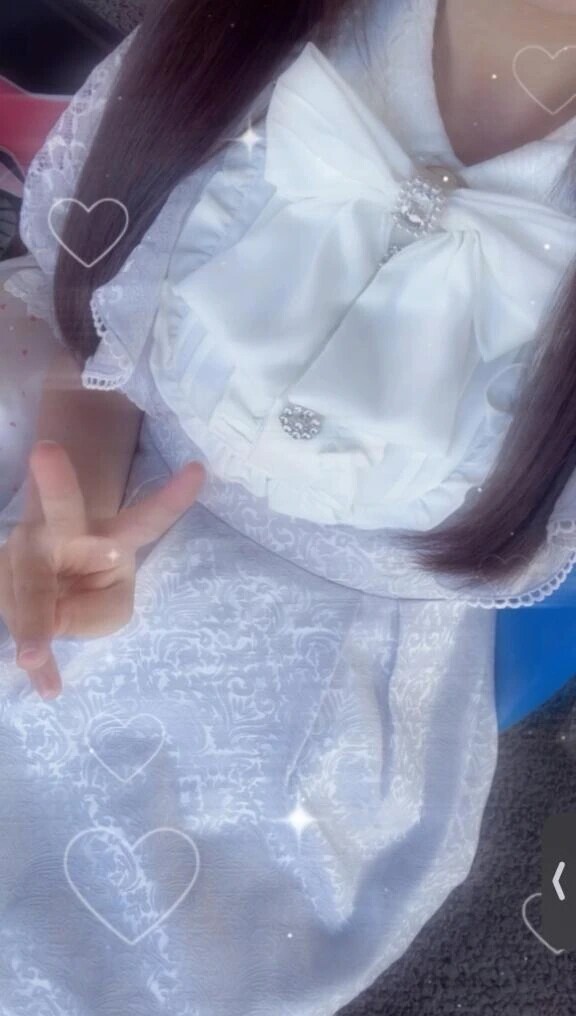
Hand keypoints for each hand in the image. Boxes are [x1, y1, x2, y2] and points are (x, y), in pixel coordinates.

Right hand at [0, 440, 205, 699]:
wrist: (45, 575)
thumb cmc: (90, 586)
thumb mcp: (112, 604)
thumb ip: (97, 614)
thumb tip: (53, 619)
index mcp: (112, 534)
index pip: (147, 519)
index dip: (173, 498)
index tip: (201, 470)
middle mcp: (66, 528)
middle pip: (63, 503)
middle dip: (54, 480)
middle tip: (45, 452)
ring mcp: (28, 547)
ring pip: (30, 585)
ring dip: (38, 627)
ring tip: (37, 657)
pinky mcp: (5, 576)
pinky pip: (17, 614)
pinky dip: (35, 658)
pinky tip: (45, 684)